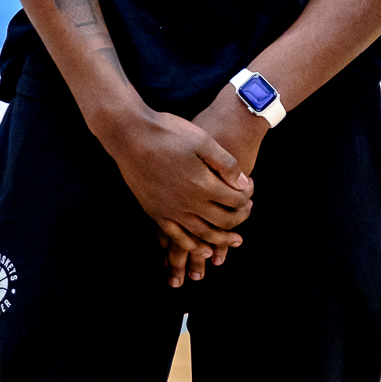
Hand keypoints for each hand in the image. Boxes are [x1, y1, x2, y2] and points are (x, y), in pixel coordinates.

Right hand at [101, 108, 252, 288]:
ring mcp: (171, 211)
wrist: (130, 136)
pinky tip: (204, 249)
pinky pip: (178, 238)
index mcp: (203, 183)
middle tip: (248, 209)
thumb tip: (243, 184)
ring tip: (235, 240)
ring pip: (204, 234)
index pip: (236, 200)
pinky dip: (193, 246)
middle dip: (241, 217)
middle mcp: (189, 203)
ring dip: (223, 240)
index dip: (248, 196)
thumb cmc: (168, 132)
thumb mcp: (202, 140)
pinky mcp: (157, 213)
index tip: (250, 187)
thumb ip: (226, 164)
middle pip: (224, 220)